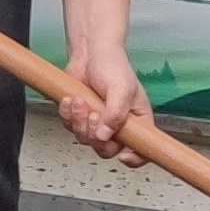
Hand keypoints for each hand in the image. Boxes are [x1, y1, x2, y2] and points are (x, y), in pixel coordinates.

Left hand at [58, 36, 154, 161]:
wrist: (89, 52)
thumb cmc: (112, 65)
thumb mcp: (121, 88)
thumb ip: (115, 114)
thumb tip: (104, 136)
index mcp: (137, 120)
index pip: (141, 149)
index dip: (135, 158)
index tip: (123, 155)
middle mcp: (118, 125)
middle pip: (106, 149)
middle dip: (94, 134)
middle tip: (92, 115)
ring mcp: (97, 123)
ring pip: (85, 139)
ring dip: (78, 121)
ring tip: (80, 100)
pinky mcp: (80, 118)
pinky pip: (70, 127)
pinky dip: (68, 114)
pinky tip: (71, 99)